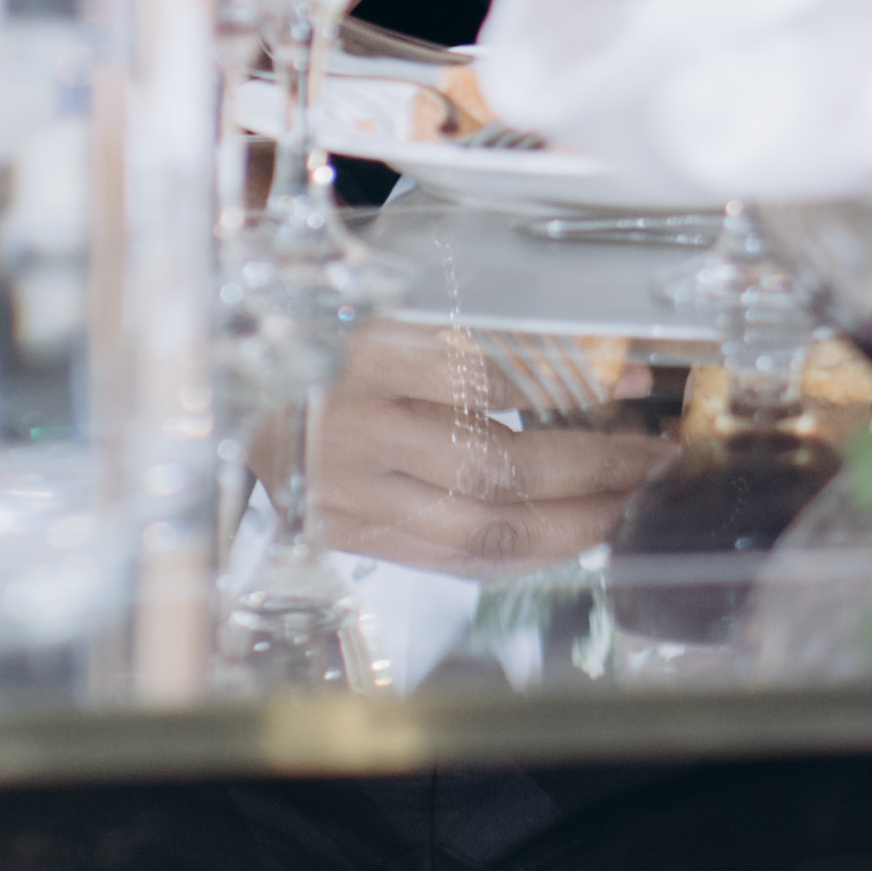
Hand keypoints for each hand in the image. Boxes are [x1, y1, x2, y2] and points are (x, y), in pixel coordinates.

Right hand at [313, 312, 661, 572]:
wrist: (220, 382)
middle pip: (495, 468)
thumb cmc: (323, 338)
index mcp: (364, 352)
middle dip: (593, 475)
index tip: (634, 390)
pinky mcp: (346, 534)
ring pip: (481, 531)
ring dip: (570, 528)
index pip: (491, 380)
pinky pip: (450, 560)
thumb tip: (612, 378)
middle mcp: (352, 429)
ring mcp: (346, 494)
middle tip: (651, 464)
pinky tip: (564, 539)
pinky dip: (520, 555)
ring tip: (623, 508)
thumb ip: (498, 341)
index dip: (576, 390)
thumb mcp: (400, 310)